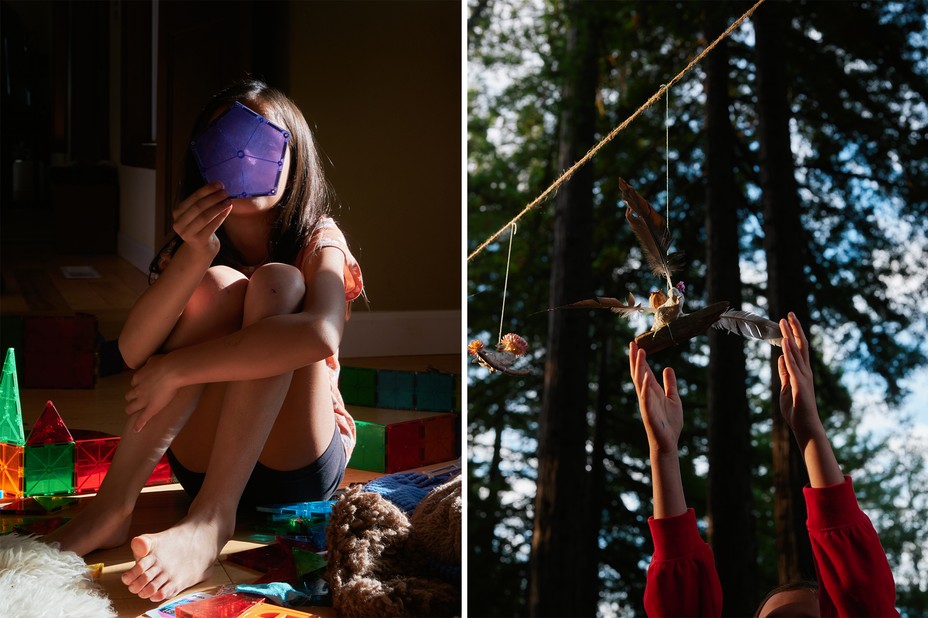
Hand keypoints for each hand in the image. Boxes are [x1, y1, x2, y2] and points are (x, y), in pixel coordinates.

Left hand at [125, 354, 179, 431]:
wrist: (171, 371)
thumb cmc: (165, 362)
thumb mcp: (154, 359)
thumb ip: (151, 362)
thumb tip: (152, 362)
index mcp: (138, 378)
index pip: (134, 383)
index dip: (138, 385)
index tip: (141, 385)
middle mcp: (138, 390)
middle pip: (129, 396)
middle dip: (131, 397)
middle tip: (134, 399)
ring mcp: (143, 400)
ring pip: (131, 407)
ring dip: (131, 409)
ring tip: (131, 411)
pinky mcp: (151, 408)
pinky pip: (143, 418)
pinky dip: (138, 425)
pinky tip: (136, 430)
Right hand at [173, 182, 232, 255]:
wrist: (201, 248)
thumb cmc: (200, 227)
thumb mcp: (197, 214)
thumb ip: (203, 202)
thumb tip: (218, 187)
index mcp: (177, 213)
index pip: (193, 198)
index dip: (207, 190)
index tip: (219, 184)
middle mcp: (179, 223)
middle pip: (198, 206)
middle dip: (213, 197)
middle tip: (225, 192)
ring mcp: (187, 233)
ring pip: (205, 216)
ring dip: (218, 207)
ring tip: (228, 201)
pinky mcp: (198, 240)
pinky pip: (212, 226)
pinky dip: (221, 217)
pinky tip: (228, 210)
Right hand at [629, 341, 682, 454]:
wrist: (669, 442)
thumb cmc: (670, 421)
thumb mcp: (673, 397)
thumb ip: (670, 383)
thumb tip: (667, 368)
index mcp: (652, 390)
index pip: (644, 371)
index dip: (640, 359)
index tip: (636, 344)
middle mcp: (646, 395)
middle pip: (638, 374)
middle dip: (635, 359)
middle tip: (632, 343)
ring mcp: (646, 403)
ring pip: (640, 382)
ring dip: (639, 368)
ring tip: (639, 353)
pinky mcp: (649, 413)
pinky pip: (646, 398)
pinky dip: (646, 387)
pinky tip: (647, 377)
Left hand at [777, 312, 821, 444]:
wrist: (805, 426)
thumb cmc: (796, 409)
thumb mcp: (786, 387)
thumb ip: (785, 373)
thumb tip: (781, 358)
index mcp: (801, 372)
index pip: (797, 349)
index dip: (793, 334)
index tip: (787, 321)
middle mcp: (805, 371)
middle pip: (800, 345)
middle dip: (794, 329)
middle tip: (789, 313)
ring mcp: (803, 377)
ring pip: (797, 352)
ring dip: (791, 335)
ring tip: (785, 321)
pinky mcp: (800, 384)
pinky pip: (794, 366)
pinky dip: (789, 353)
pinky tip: (786, 342)